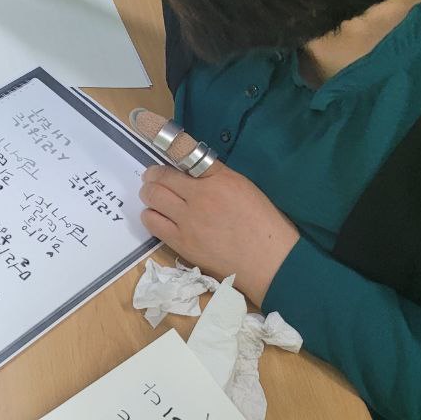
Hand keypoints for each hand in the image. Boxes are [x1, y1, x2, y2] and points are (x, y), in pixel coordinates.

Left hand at [130, 111, 299, 305]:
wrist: (271, 263)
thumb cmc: (264, 224)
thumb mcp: (245, 188)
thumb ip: (216, 176)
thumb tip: (192, 170)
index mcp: (219, 180)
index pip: (185, 157)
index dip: (171, 157)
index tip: (165, 160)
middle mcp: (200, 197)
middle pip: (160, 178)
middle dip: (153, 176)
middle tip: (152, 178)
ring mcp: (189, 221)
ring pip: (152, 198)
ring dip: (149, 194)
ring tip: (152, 196)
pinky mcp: (182, 243)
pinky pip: (153, 223)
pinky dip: (150, 215)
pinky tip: (157, 216)